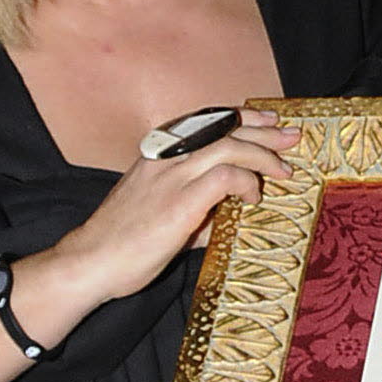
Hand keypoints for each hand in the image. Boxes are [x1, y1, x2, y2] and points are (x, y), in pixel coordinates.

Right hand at [47, 108, 300, 306]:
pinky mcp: (178, 201)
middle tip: (292, 135)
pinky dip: (246, 182)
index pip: (208, 121)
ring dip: (263, 155)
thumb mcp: (163, 212)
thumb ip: (198, 207)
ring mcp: (171, 176)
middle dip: (264, 129)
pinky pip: (225, 176)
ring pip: (229, 146)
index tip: (269, 119)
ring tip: (283, 170)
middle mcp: (166, 157)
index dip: (243, 117)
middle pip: (225, 128)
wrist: (89, 264)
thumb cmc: (124, 243)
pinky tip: (251, 197)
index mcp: (160, 153)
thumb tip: (229, 213)